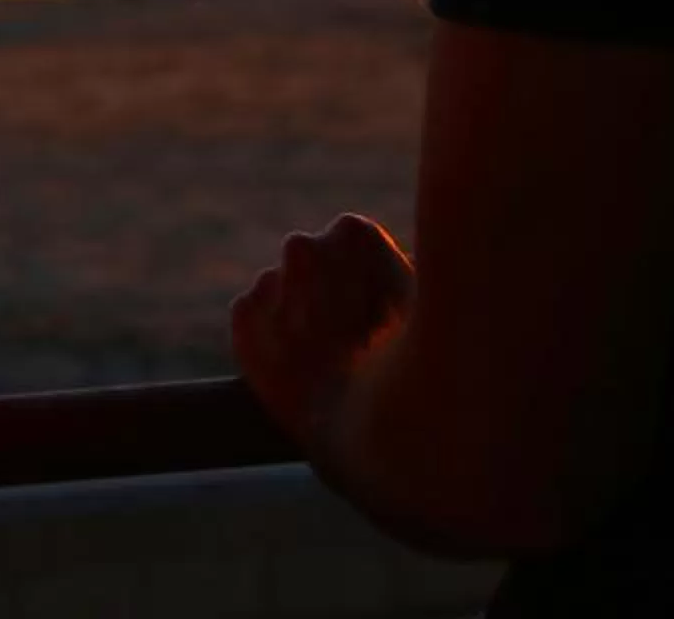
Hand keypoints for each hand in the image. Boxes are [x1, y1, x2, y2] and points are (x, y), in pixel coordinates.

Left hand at [230, 214, 415, 446]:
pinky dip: (266, 336)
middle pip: (309, 257)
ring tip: (323, 359)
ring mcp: (269, 280)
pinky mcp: (243, 316)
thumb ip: (409, 273)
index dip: (363, 276)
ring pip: (279, 287)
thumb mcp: (431, 310)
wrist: (365, 439)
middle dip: (323, 289)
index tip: (374, 311)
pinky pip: (251, 313)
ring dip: (294, 314)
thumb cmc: (413, 369)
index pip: (349, 236)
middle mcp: (305, 247)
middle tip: (345, 336)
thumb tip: (420, 255)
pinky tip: (296, 368)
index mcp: (355, 235)